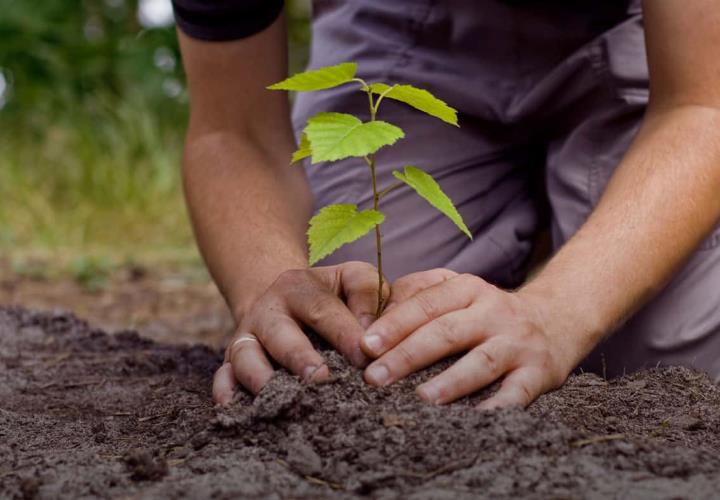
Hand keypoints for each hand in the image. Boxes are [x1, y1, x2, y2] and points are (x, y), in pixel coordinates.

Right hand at [213, 261, 388, 403]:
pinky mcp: (231, 360)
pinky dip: (225, 391)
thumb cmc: (331, 295)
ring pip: (245, 356)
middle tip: (321, 378)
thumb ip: (367, 295)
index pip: (322, 309)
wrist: (283, 298)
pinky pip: (222, 376)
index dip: (344, 333)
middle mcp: (268, 310)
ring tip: (284, 399)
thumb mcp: (350, 279)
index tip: (365, 358)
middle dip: (299, 358)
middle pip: (280, 334)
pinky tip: (235, 408)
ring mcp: (246, 336)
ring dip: (262, 378)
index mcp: (299, 287)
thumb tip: (371, 337)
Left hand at [360, 269, 577, 408]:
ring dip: (450, 381)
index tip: (365, 345)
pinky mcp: (539, 372)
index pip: (426, 304)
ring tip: (420, 398)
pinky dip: (497, 407)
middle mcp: (494, 312)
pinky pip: (517, 393)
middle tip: (375, 378)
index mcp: (468, 289)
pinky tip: (474, 421)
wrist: (557, 319)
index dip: (394, 324)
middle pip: (446, 332)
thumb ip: (419, 296)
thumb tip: (373, 318)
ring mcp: (518, 342)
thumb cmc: (488, 312)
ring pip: (481, 362)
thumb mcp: (459, 291)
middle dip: (408, 355)